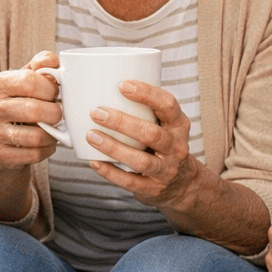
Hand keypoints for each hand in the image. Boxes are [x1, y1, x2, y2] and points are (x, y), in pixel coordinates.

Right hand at [0, 51, 63, 170]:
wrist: (1, 137)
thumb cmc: (21, 103)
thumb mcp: (28, 80)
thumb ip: (43, 66)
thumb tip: (53, 61)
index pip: (29, 81)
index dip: (50, 88)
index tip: (55, 94)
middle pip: (33, 110)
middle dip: (55, 114)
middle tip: (58, 115)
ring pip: (35, 136)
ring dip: (53, 135)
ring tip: (54, 131)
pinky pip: (32, 154)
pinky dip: (46, 150)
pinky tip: (46, 144)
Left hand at [81, 79, 201, 207]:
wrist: (182, 184)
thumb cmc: (162, 143)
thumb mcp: (164, 123)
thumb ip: (144, 107)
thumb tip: (102, 81)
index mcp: (178, 124)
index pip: (168, 105)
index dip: (146, 93)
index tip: (122, 84)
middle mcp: (176, 147)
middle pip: (151, 133)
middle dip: (122, 122)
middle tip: (96, 112)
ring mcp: (166, 170)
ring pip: (140, 160)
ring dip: (113, 147)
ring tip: (90, 135)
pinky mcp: (153, 189)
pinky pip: (130, 181)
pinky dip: (110, 172)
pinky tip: (94, 162)